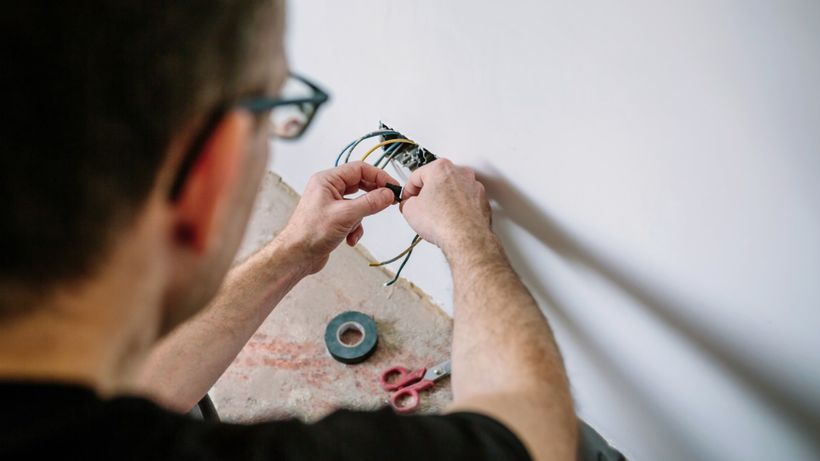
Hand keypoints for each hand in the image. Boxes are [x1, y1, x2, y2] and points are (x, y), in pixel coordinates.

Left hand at [277, 162, 397, 273]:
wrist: (297, 256)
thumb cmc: (310, 233)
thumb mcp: (346, 215)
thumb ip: (370, 202)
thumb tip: (387, 194)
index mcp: (327, 180)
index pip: (359, 169)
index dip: (378, 176)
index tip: (392, 187)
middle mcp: (328, 189)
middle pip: (360, 185)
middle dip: (372, 197)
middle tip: (387, 202)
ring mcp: (330, 204)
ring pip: (358, 203)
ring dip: (361, 217)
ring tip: (356, 227)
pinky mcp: (333, 219)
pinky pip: (353, 217)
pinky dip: (355, 228)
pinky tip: (349, 238)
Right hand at [400, 159, 491, 253]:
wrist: (466, 238)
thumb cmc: (444, 222)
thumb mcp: (410, 210)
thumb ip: (407, 202)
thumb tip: (410, 205)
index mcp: (441, 169)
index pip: (417, 176)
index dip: (408, 190)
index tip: (408, 198)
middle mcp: (460, 174)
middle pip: (437, 180)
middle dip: (428, 193)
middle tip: (420, 207)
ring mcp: (474, 187)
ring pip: (453, 190)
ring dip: (444, 200)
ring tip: (436, 216)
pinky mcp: (482, 201)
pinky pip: (465, 201)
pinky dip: (458, 208)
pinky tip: (450, 220)